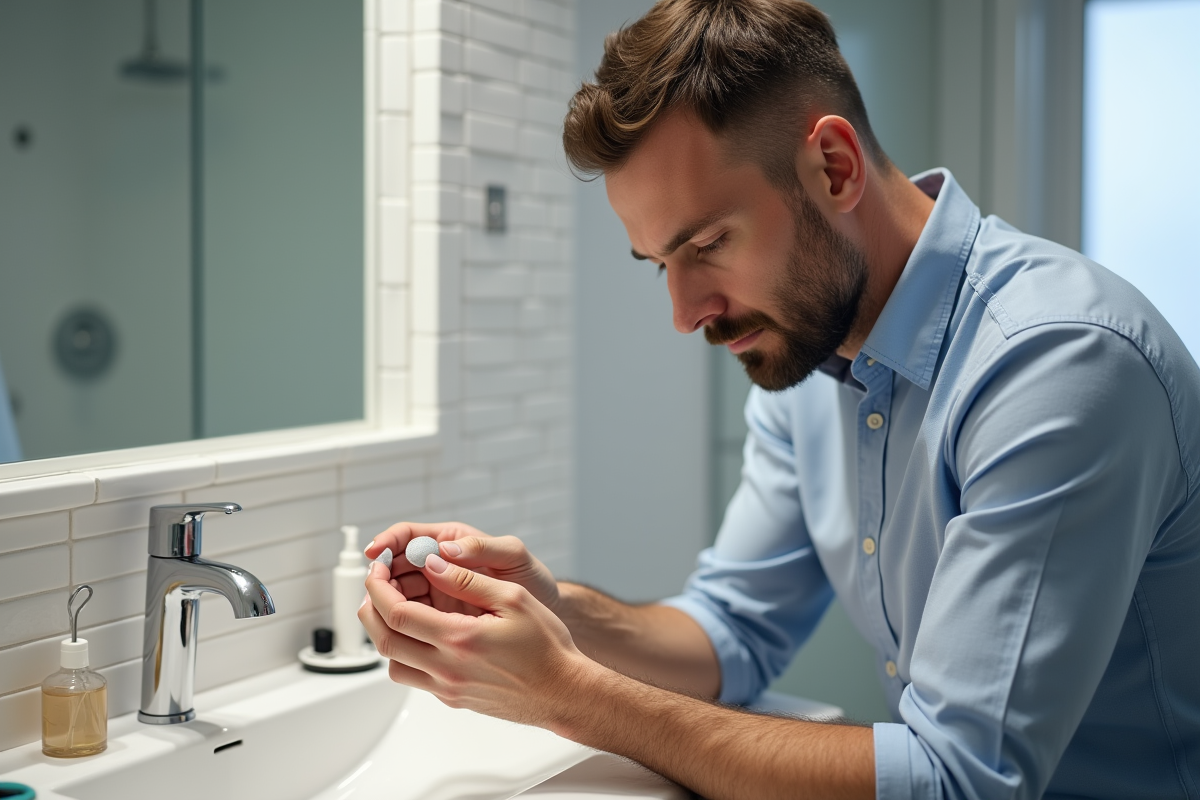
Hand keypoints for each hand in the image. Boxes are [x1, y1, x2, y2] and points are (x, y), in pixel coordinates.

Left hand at [358, 554, 592, 725]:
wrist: (563, 691)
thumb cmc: (546, 645)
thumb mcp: (513, 598)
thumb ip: (468, 580)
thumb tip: (433, 563)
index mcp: (460, 639)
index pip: (397, 612)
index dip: (379, 586)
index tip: (379, 567)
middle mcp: (447, 668)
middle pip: (385, 639)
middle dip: (370, 606)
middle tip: (376, 584)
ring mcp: (448, 688)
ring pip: (393, 663)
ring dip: (385, 633)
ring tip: (393, 607)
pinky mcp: (452, 698)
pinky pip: (413, 676)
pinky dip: (405, 652)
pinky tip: (420, 633)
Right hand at [364, 521, 560, 614]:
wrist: (547, 617)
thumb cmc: (534, 581)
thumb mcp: (514, 557)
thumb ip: (483, 548)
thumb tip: (445, 548)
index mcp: (452, 542)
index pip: (408, 536)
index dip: (388, 542)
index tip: (375, 553)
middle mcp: (440, 566)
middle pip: (395, 566)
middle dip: (381, 575)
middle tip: (374, 589)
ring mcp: (437, 594)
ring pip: (399, 594)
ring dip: (387, 601)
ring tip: (384, 612)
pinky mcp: (440, 620)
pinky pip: (412, 619)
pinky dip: (401, 623)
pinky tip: (401, 631)